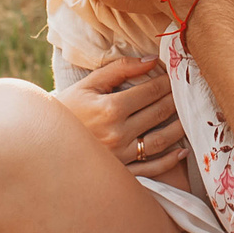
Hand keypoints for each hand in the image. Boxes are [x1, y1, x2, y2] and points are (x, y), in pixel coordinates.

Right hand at [51, 56, 186, 177]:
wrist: (44, 142)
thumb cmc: (67, 108)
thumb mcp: (89, 84)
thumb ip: (120, 68)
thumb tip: (152, 60)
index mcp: (110, 109)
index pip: (150, 91)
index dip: (167, 81)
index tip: (176, 75)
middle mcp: (118, 133)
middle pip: (159, 113)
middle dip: (176, 99)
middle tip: (188, 91)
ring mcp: (121, 156)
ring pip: (161, 141)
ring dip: (179, 127)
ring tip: (189, 116)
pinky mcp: (121, 173)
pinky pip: (152, 169)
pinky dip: (169, 161)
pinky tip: (181, 151)